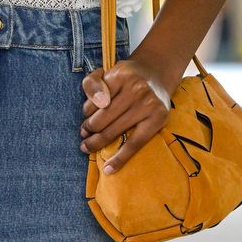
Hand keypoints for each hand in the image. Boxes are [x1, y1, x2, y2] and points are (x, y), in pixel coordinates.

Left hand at [80, 56, 173, 173]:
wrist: (157, 75)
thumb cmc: (126, 78)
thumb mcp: (106, 72)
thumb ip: (92, 84)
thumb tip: (99, 104)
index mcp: (121, 75)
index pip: (95, 102)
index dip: (86, 113)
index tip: (86, 118)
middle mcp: (137, 88)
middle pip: (102, 119)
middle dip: (88, 130)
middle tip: (84, 135)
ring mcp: (149, 104)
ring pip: (113, 132)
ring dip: (96, 142)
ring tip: (88, 146)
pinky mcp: (158, 119)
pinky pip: (134, 144)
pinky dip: (120, 159)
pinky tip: (108, 169)